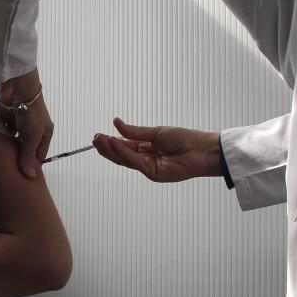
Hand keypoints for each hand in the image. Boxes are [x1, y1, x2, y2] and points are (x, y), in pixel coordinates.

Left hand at [0, 68, 52, 179]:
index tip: (22, 179)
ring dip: (10, 151)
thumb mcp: (32, 137)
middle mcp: (34, 132)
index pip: (39, 156)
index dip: (32, 166)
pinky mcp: (8, 122)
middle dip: (20, 160)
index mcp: (45, 135)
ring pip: (15, 144)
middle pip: (26, 151)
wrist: (18, 90)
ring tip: (2, 167)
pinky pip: (5, 136)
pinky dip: (2, 141)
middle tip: (11, 176)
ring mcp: (20, 127)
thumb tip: (30, 177)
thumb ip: (28, 156)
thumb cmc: (30, 113)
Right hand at [92, 116, 220, 182]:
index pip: (124, 146)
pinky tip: (114, 142)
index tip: (99, 135)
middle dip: (106, 147)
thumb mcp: (155, 132)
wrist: (201, 149)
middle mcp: (146, 159)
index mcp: (146, 148)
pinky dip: (123, 153)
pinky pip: (134, 162)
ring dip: (110, 150)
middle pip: (121, 155)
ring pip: (124, 160)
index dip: (111, 141)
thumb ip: (134, 132)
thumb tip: (116, 123)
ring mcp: (148, 167)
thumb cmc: (184, 139)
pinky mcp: (153, 173)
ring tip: (99, 140)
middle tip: (95, 139)